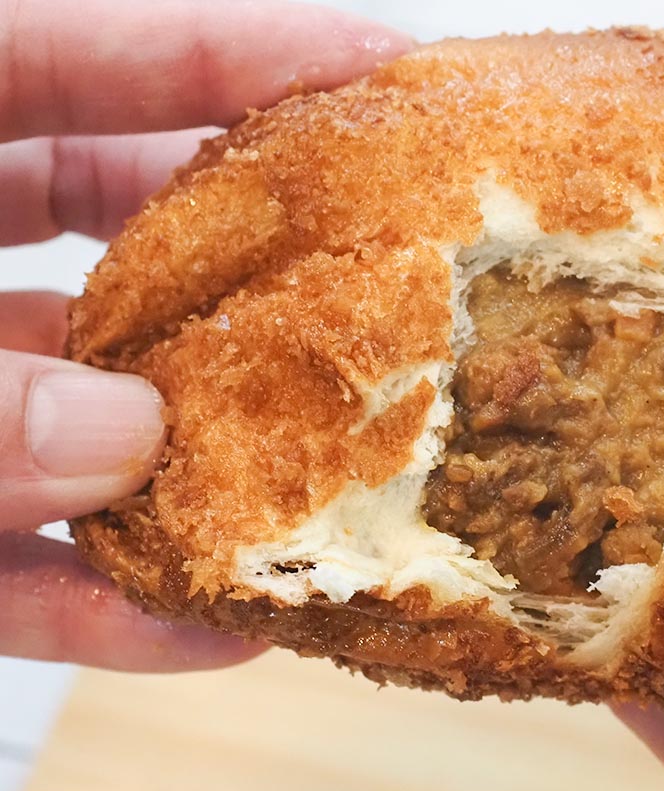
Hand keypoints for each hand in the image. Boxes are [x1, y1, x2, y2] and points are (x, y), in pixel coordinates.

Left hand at [0, 0, 411, 669]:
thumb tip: (127, 442)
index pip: (84, 54)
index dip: (238, 52)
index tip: (387, 77)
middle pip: (123, 235)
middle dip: (260, 269)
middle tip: (396, 287)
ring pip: (87, 413)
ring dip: (206, 461)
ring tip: (342, 485)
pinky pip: (13, 553)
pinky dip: (102, 597)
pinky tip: (204, 630)